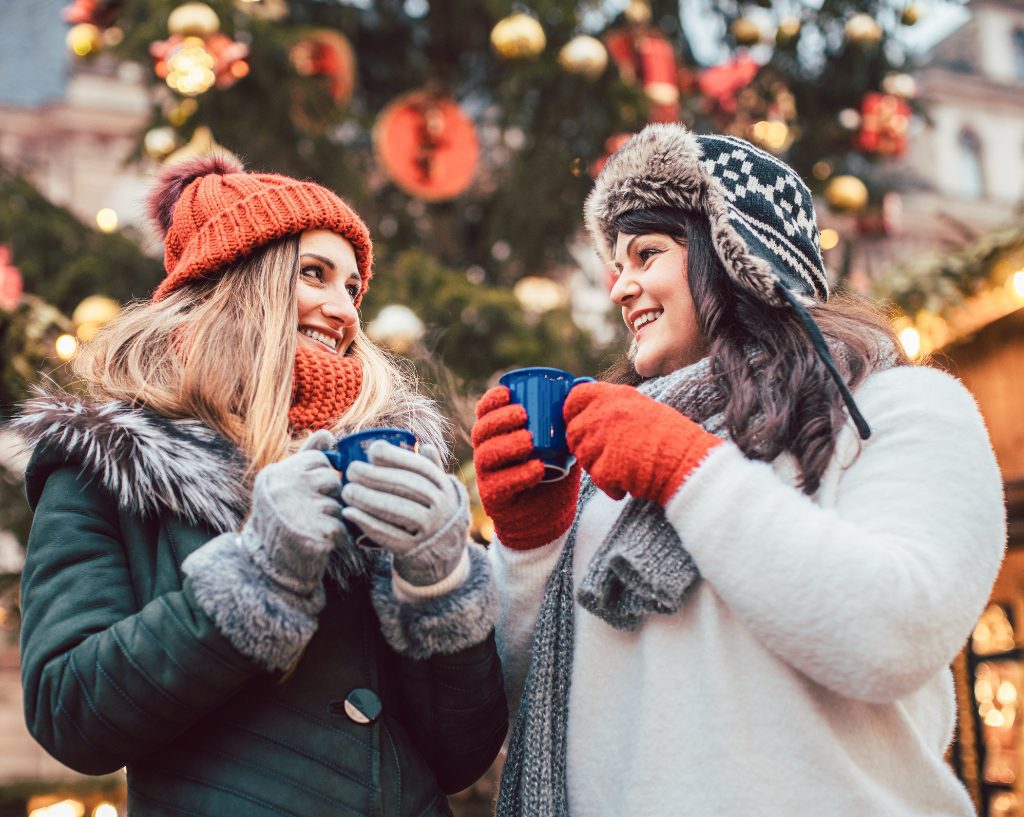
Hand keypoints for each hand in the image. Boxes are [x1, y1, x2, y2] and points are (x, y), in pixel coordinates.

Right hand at [241, 429, 346, 595]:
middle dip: (329, 497)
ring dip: (332, 519)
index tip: (307, 492)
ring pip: (338, 504)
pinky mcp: (315, 534)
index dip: (321, 477)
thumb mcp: (286, 483)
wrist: (268, 566)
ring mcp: (298, 511)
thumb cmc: (282, 519)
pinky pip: (342, 527)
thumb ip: (307, 456)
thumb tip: (328, 433)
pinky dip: (337, 538)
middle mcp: (284, 489)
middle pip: (332, 480)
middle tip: (310, 513)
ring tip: (311, 528)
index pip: (319, 459)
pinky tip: (319, 542)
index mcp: (276, 474)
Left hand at [341, 442, 467, 586]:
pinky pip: (388, 535)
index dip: (396, 457)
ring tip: (347, 491)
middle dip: (376, 476)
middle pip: (407, 487)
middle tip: (351, 470)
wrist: (443, 552)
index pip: (420, 468)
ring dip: (368, 499)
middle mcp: (441, 507)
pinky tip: (349, 513)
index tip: (372, 451)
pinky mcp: (413, 549)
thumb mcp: (438, 490)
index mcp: (444, 487)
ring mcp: (429, 529)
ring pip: (397, 510)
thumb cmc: (432, 511)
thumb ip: (431, 468)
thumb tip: (424, 445)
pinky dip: (367, 523)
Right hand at [472, 386, 579, 550]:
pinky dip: (519, 474)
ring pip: (487, 455)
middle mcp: (487, 453)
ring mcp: (487, 476)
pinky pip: (500, 484)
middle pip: (482, 431)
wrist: (549, 516)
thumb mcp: (561, 444)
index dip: (491, 400)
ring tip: (529, 441)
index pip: (484, 412)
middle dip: (499, 419)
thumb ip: (567, 420)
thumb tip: (585, 386)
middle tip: (523, 415)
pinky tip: (537, 469)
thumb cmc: (554, 473)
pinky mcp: (494, 498)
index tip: (508, 392)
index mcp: (498, 435)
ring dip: (507, 445)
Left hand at [564, 381, 721, 505]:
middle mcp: (604, 413)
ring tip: (624, 468)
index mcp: (615, 396)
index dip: (572, 413)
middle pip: (573, 432)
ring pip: (582, 456)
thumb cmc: (672, 437)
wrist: (688, 462)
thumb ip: (613, 408)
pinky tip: (629, 482)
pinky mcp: (605, 466)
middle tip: (607, 455)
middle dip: (585, 446)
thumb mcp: (642, 408)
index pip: (574, 397)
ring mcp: (602, 440)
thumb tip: (588, 416)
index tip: (579, 423)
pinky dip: (611, 486)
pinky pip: (597, 478)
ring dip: (598, 466)